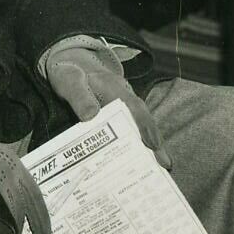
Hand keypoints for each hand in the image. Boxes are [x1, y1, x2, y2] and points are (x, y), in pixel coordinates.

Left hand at [46, 43, 170, 169]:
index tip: (152, 144)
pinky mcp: (116, 114)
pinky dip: (137, 145)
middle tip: (165, 164)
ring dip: (150, 146)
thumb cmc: (69, 73)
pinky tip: (140, 162)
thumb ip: (78, 95)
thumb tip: (90, 116)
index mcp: (114, 87)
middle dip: (155, 142)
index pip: (134, 107)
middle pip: (143, 121)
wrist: (68, 65)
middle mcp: (124, 97)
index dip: (144, 126)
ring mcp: (122, 106)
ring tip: (160, 168)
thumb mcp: (69, 80)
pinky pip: (129, 130)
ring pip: (139, 127)